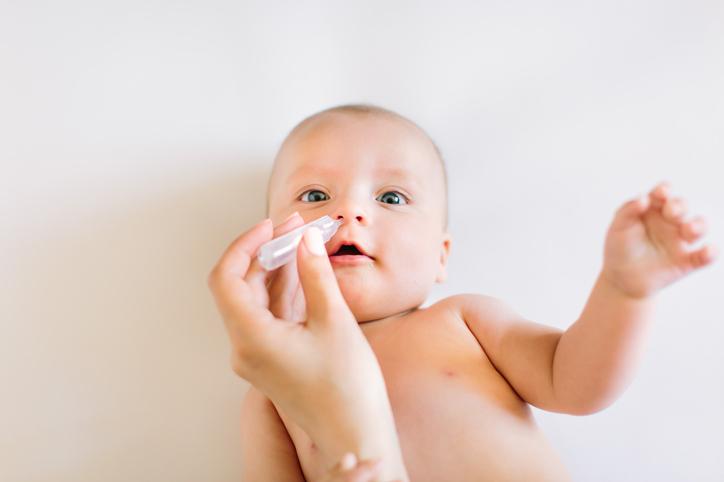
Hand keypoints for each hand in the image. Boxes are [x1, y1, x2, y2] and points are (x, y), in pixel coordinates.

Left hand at [207, 214, 407, 476]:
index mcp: (252, 338)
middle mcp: (246, 348)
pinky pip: (271, 316)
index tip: (271, 225)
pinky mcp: (273, 358)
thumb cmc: (347, 389)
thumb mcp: (335, 321)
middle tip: (295, 226)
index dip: (246, 245)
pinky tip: (305, 271)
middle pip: (242, 286)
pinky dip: (285, 291)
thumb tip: (306, 239)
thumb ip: (316, 275)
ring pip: (257, 300)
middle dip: (267, 252)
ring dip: (278, 270)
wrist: (355, 435)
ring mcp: (258, 354)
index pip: (228, 278)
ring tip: (304, 241)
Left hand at [601, 181, 717, 298]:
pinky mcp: (688, 261)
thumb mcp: (618, 228)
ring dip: (699, 226)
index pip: (663, 193)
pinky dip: (710, 253)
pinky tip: (708, 251)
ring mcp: (681, 240)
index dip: (665, 190)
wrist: (621, 279)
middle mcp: (671, 221)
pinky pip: (704, 256)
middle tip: (671, 213)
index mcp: (653, 208)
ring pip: (700, 227)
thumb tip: (643, 199)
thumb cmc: (619, 248)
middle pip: (683, 206)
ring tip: (688, 231)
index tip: (661, 194)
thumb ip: (627, 211)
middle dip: (680, 206)